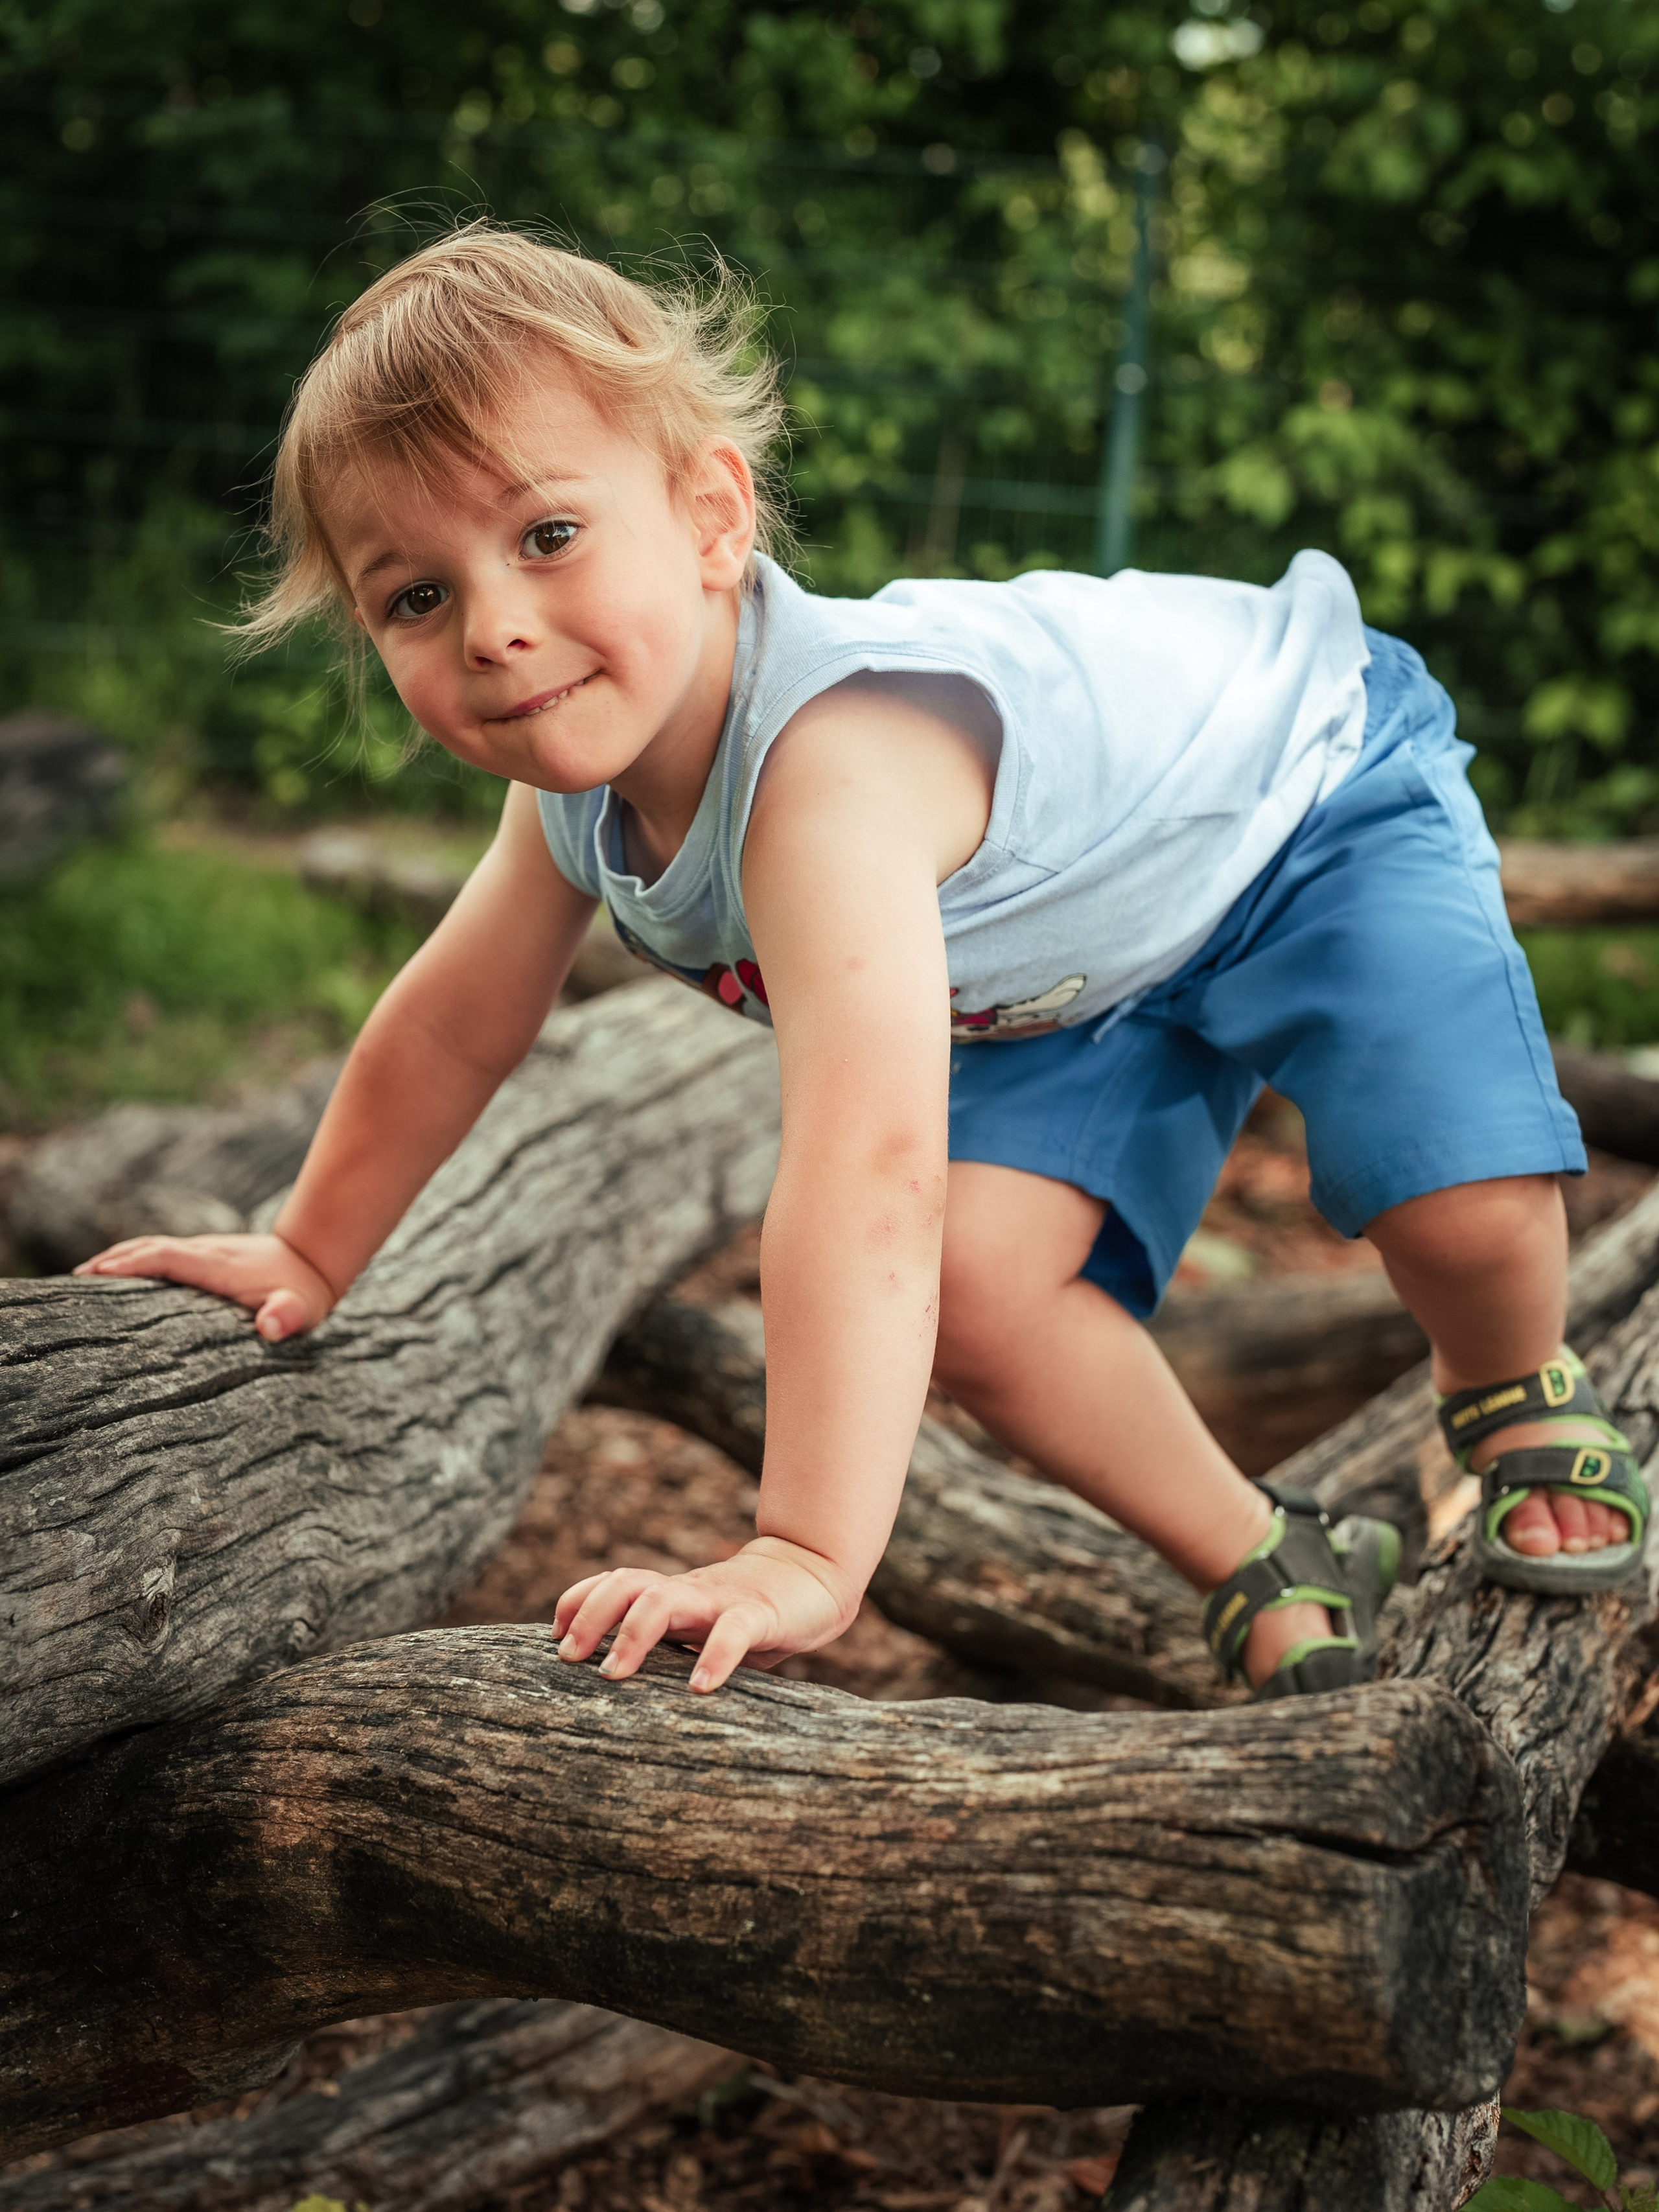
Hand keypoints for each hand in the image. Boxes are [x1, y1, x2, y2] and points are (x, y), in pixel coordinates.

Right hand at [73, 1230, 337, 1340]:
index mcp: (218, 1266)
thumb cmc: (303, 1295)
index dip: (132, 1264)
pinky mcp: (204, 1257)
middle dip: (113, 1260)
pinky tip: (117, 1275)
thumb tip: (271, 1327)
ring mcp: (203, 1252)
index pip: (167, 1258)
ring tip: (83, 1277)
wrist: (314, 1261)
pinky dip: (135, 1259)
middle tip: (75, 1280)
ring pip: (153, 1247)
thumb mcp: (301, 1310)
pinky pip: (161, 1254)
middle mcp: (205, 1253)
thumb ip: (287, 1317)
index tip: (97, 1274)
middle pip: (150, 1248)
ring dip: (119, 1257)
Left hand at [553, 1537, 856, 1693]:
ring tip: (612, 1676)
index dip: (578, 1601)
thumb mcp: (699, 1626)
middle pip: (627, 1583)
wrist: (814, 1576)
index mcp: (673, 1593)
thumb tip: (614, 1692)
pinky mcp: (761, 1614)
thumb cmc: (748, 1614)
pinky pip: (735, 1630)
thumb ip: (666, 1645)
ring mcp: (722, 1600)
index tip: (554, 1638)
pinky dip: (715, 1655)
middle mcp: (689, 1591)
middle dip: (590, 1616)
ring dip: (632, 1634)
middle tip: (569, 1660)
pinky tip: (700, 1689)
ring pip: (664, 1599)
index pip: (615, 1583)